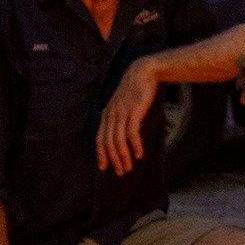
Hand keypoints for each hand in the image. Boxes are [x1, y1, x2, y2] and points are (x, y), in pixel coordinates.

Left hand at [97, 56, 160, 174]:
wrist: (144, 72)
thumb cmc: (136, 89)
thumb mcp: (123, 104)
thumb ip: (119, 116)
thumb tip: (122, 132)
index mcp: (107, 114)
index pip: (100, 139)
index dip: (101, 154)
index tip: (104, 167)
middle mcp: (111, 115)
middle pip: (108, 143)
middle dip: (113, 160)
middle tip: (120, 172)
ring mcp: (121, 113)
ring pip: (118, 141)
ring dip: (123, 156)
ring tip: (128, 167)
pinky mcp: (133, 111)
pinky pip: (131, 133)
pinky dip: (134, 145)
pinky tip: (139, 155)